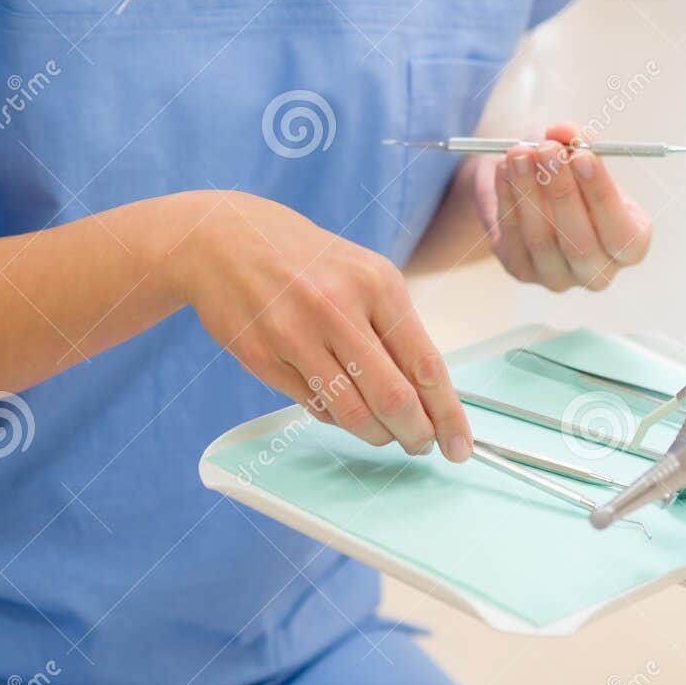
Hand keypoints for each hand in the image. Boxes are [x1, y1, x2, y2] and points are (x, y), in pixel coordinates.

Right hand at [156, 189, 472, 460]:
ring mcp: (297, 334)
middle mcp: (338, 307)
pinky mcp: (264, 358)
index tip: (459, 445)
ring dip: (378, 436)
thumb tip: (430, 395)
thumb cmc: (308, 262)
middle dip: (416, 434)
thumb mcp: (362, 274)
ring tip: (386, 434)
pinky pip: (315, 407)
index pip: (425, 363)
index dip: (447, 413)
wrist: (226, 239)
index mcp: (377, 283)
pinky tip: (343, 408)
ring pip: (353, 413)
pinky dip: (337, 418)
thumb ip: (394, 328)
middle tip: (422, 445)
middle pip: (394, 397)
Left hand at [474, 123, 651, 291]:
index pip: (623, 235)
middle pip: (581, 244)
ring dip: (528, 190)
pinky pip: (512, 236)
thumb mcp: (578, 151)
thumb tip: (565, 132)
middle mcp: (597, 270)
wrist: (530, 182)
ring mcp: (557, 277)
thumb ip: (577, 140)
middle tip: (548, 150)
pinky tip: (503, 167)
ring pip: (541, 239)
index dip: (603, 197)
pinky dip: (507, 197)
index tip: (583, 156)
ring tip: (519, 152)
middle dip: (562, 192)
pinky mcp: (522, 270)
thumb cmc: (568, 169)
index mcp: (629, 244)